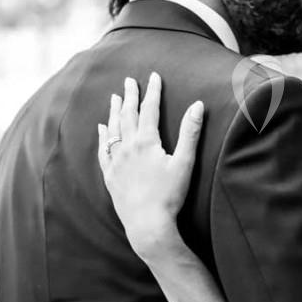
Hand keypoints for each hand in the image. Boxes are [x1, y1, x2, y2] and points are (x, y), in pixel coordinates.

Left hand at [97, 72, 204, 264]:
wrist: (148, 224)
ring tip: (115, 97)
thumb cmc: (169, 195)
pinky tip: (103, 128)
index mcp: (147, 142)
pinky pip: (104, 150)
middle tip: (129, 80)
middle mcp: (128, 148)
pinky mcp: (110, 176)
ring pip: (114, 130)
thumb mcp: (185, 162)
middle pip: (128, 115)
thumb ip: (190, 132)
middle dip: (130, 96)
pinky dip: (104, 136)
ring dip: (115, 112)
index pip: (149, 110)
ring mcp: (116, 162)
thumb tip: (198, 105)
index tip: (153, 76)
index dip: (152, 91)